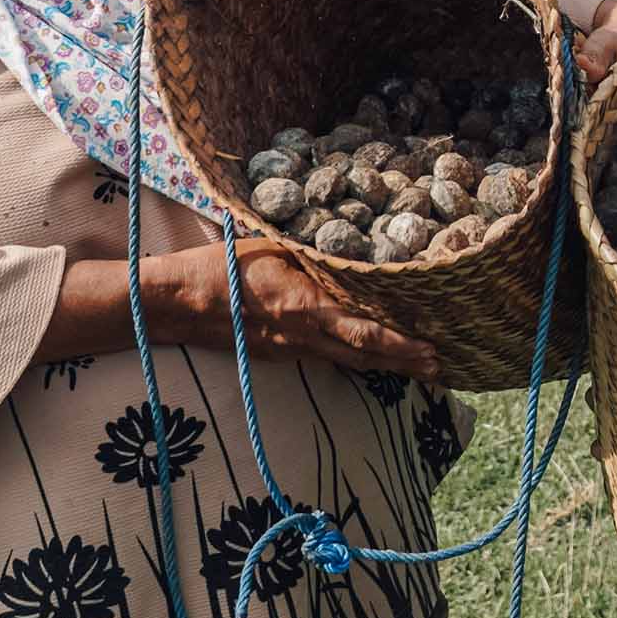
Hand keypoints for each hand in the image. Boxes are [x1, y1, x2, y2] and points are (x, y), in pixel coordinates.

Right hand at [163, 243, 437, 380]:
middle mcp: (301, 336)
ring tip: (421, 369)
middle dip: (404, 363)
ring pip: (347, 361)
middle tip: (441, 367)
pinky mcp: (279, 353)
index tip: (431, 348)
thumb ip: (314, 256)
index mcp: (304, 307)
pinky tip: (374, 358)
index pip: (363, 332)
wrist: (175, 302)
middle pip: (364, 356)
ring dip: (385, 366)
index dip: (399, 344)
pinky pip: (325, 357)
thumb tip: (354, 253)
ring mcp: (290, 349)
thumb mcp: (274, 248)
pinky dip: (355, 359)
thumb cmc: (224, 266)